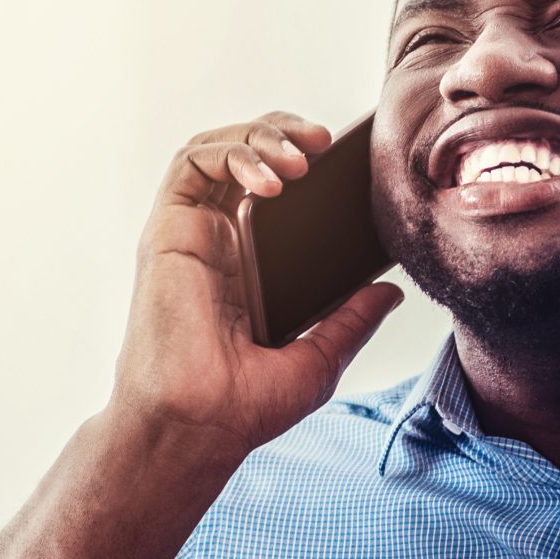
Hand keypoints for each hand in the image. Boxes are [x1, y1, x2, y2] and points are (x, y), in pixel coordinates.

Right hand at [109, 111, 404, 470]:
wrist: (202, 425)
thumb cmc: (245, 406)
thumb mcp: (321, 358)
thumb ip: (352, 319)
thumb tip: (391, 292)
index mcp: (252, 266)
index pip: (276, 191)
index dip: (305, 162)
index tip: (347, 162)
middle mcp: (219, 242)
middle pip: (246, 157)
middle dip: (283, 133)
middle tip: (324, 140)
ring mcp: (192, 234)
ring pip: (217, 151)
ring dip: (260, 138)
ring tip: (302, 155)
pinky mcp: (168, 231)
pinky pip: (191, 166)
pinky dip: (231, 155)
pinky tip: (270, 178)